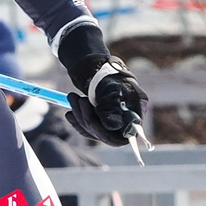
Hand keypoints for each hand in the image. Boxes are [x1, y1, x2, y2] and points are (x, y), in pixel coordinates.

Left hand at [54, 23, 146, 148]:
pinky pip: (88, 129)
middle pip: (107, 135)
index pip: (125, 135)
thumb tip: (113, 127)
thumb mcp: (111, 91)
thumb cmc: (110, 77)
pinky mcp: (102, 124)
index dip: (107, 134)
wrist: (101, 70)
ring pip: (94, 132)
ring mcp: (114, 123)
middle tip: (75, 99)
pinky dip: (77, 121)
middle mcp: (127, 121)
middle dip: (86, 119)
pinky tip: (69, 113)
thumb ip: (112, 109)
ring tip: (71, 97)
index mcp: (136, 112)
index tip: (90, 122)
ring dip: (79, 116)